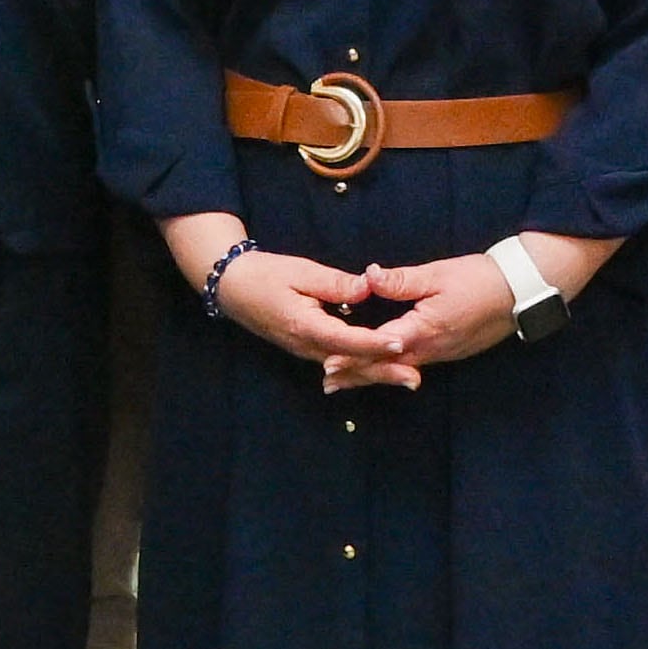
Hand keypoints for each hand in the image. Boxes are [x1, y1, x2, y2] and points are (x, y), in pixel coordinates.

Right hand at [160, 215, 399, 377]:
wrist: (233, 287)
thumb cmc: (266, 275)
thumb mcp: (301, 271)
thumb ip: (335, 283)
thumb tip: (367, 289)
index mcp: (305, 326)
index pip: (347, 340)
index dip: (375, 343)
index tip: (401, 344)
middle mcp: (306, 346)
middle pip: (351, 364)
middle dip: (384, 371)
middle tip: (414, 377)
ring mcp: (305, 351)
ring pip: (346, 368)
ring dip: (376, 373)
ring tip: (406, 377)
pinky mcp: (306, 349)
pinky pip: (337, 363)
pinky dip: (360, 368)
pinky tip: (380, 371)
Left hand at [333, 255, 518, 391]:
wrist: (518, 292)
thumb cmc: (478, 279)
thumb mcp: (437, 275)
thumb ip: (400, 280)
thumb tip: (368, 276)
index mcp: (424, 330)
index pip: (380, 346)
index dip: (352, 355)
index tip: (327, 363)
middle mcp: (431, 349)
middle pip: (386, 367)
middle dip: (356, 374)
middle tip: (327, 384)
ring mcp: (442, 354)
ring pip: (400, 369)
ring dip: (372, 375)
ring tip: (345, 382)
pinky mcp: (450, 352)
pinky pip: (414, 365)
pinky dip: (393, 370)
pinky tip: (383, 368)